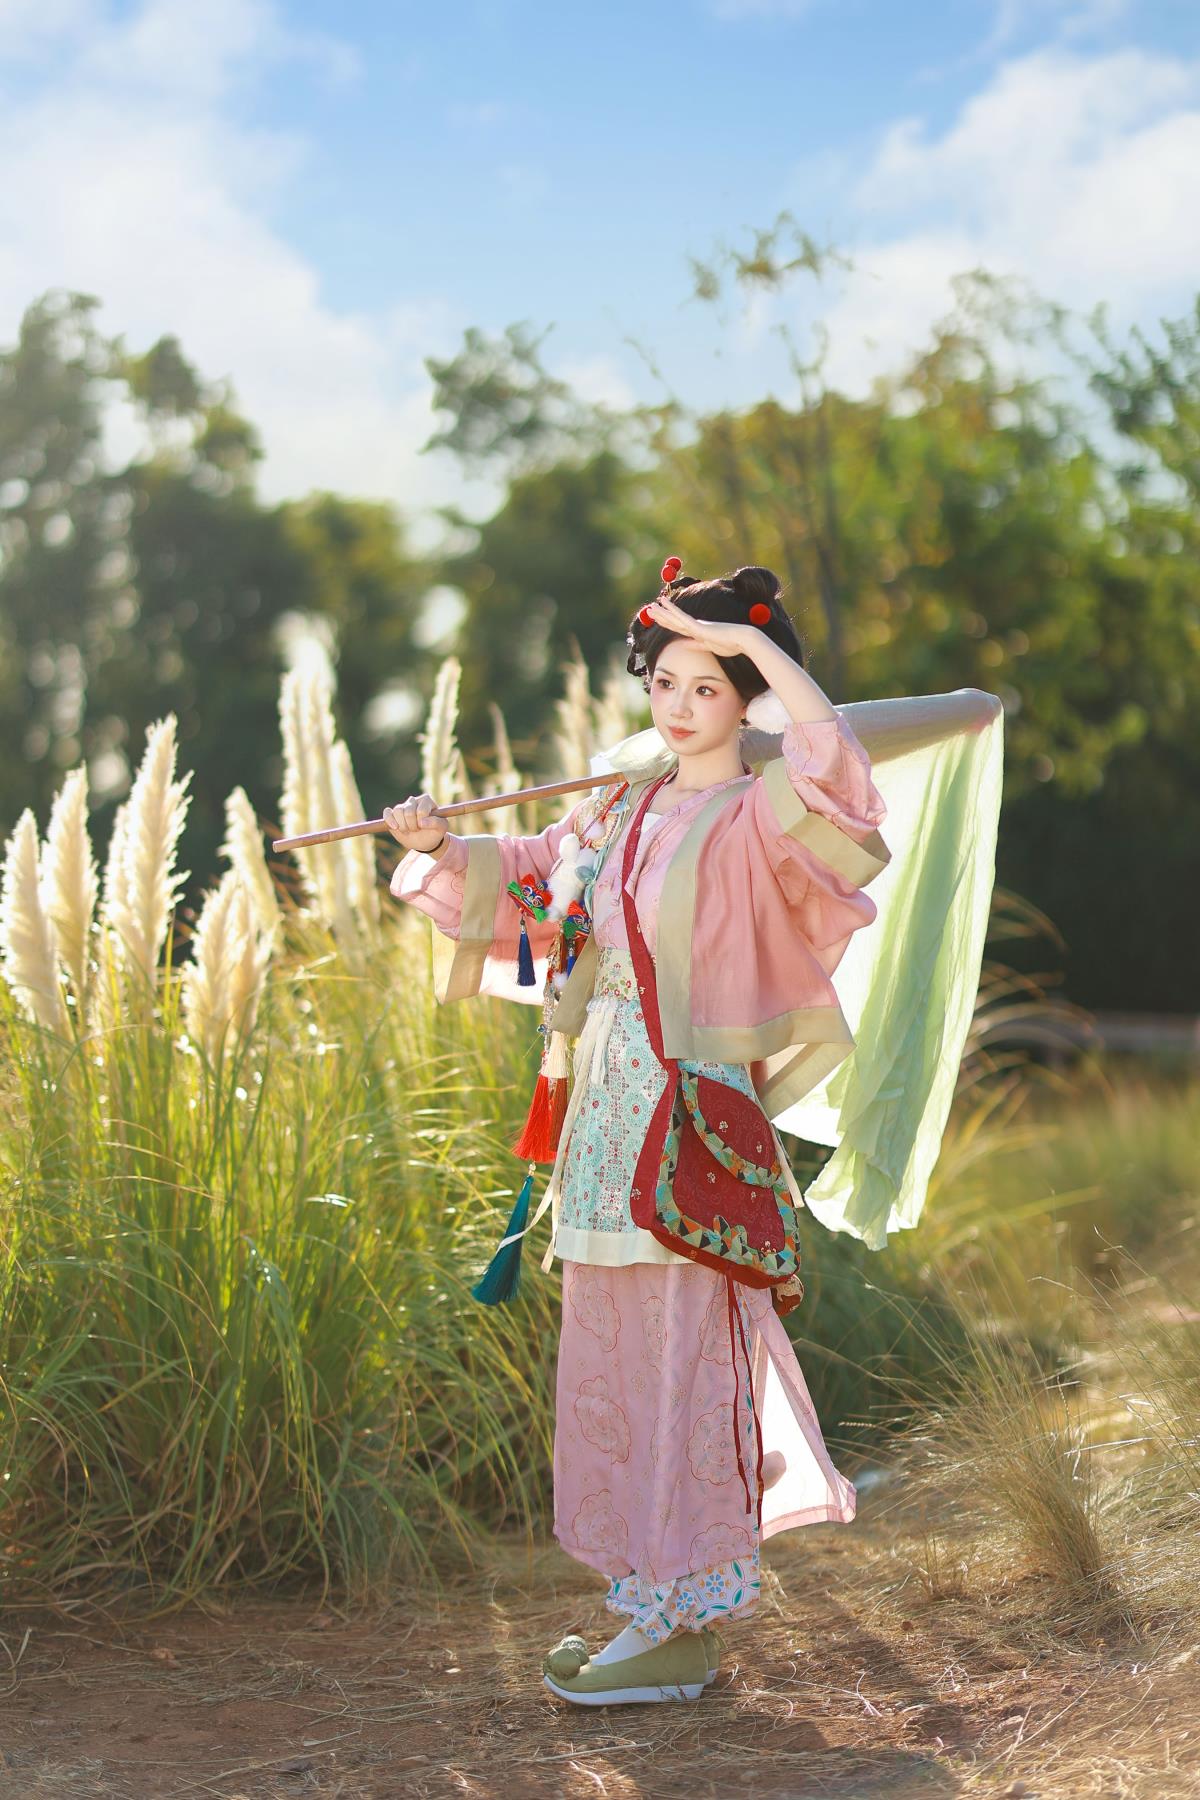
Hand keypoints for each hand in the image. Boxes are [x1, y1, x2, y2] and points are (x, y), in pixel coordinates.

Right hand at [382, 793, 449, 853]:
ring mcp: (402, 806)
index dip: (422, 823)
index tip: (425, 827)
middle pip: (408, 812)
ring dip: (403, 826)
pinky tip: (395, 827)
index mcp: (426, 800)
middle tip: (417, 830)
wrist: (424, 841)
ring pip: (397, 811)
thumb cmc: (434, 832)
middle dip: (412, 826)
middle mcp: (414, 800)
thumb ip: (436, 823)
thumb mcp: (441, 828)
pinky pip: (387, 812)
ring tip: (408, 831)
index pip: (421, 811)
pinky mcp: (392, 814)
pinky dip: (389, 820)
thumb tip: (422, 822)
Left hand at [644, 595, 758, 657]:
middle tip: (649, 609)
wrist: (742, 640)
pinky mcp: (698, 625)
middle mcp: (695, 626)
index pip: (678, 628)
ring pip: (674, 617)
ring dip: (662, 611)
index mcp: (698, 632)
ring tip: (651, 606)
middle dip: (661, 615)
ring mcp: (696, 624)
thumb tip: (682, 644)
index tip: (658, 619)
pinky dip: (671, 610)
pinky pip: (681, 616)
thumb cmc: (730, 644)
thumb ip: (695, 645)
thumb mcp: (709, 647)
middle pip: (674, 621)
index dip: (667, 622)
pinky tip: (663, 603)